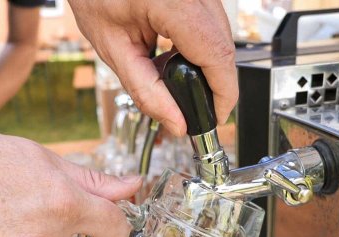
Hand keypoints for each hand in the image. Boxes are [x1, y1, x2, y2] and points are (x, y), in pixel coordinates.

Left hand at [68, 0, 237, 135]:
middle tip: (195, 107)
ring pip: (223, 35)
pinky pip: (213, 22)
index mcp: (172, 2)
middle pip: (224, 46)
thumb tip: (176, 122)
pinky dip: (202, 46)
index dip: (223, 93)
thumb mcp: (114, 50)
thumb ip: (146, 91)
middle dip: (216, 84)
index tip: (216, 117)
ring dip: (209, 65)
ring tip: (178, 77)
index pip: (216, 54)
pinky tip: (176, 54)